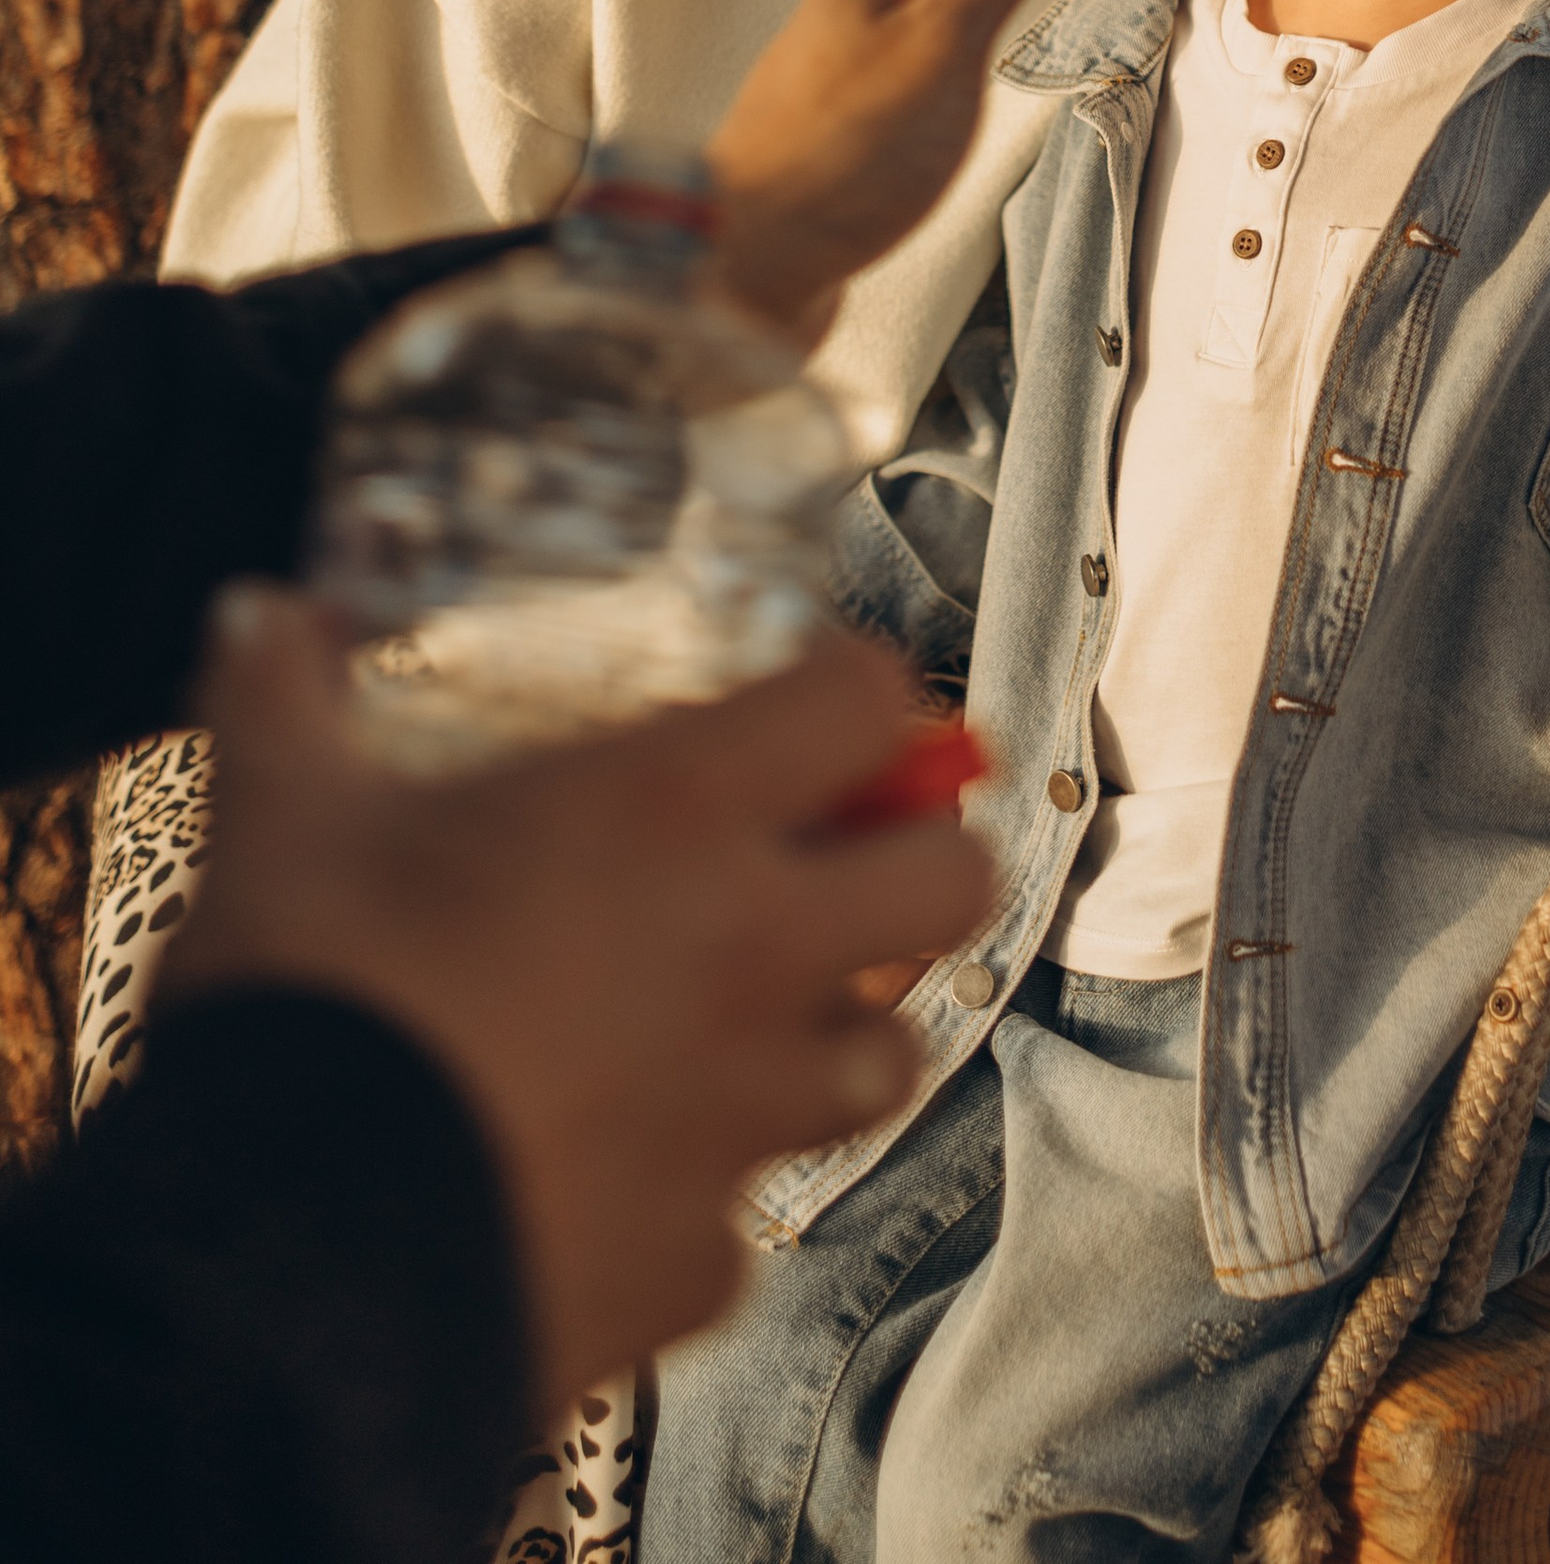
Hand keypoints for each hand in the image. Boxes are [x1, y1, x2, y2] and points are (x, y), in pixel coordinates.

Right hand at [167, 588, 992, 1407]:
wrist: (285, 1269)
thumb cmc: (312, 1008)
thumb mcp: (280, 815)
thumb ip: (284, 698)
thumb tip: (260, 615)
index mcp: (674, 812)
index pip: (864, 701)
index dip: (856, 690)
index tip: (816, 697)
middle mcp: (748, 952)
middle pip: (954, 883)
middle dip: (918, 861)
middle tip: (840, 862)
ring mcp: (742, 1114)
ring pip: (888, 1061)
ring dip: (836, 1034)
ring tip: (750, 1024)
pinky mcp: (700, 1262)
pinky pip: (743, 1223)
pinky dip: (702, 1200)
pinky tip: (626, 1181)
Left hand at [710, 0, 1074, 349]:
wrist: (747, 269)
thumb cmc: (839, 155)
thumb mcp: (940, 45)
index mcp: (849, 0)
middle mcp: (818, 46)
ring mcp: (806, 111)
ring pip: (847, 43)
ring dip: (879, 16)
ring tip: (901, 8)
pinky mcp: (809, 174)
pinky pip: (849, 114)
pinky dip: (874, 95)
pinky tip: (885, 123)